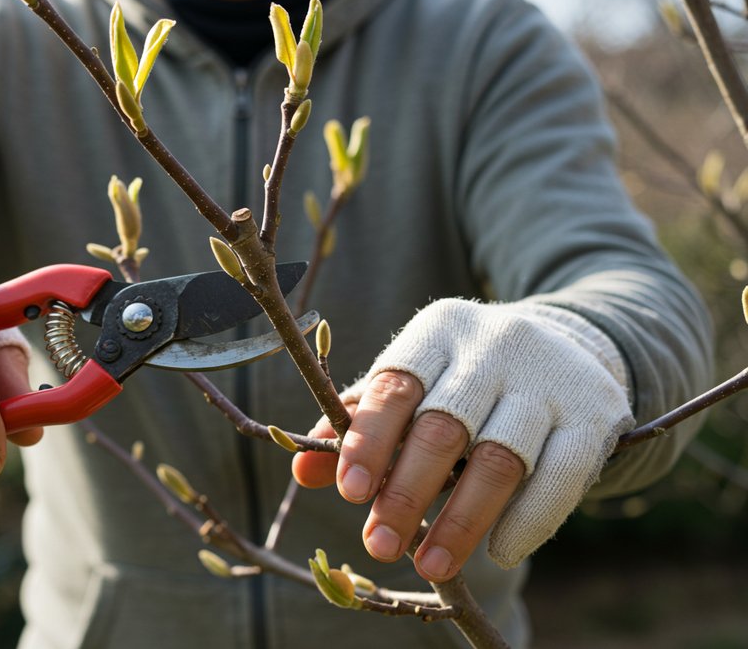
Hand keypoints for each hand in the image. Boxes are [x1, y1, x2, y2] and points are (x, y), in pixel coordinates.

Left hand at [292, 299, 632, 579]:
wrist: (571, 346)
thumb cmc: (465, 377)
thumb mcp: (412, 384)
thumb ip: (360, 424)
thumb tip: (302, 472)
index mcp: (437, 331)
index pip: (394, 386)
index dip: (368, 441)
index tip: (349, 494)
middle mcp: (494, 345)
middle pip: (442, 428)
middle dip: (406, 494)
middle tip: (380, 546)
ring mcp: (548, 377)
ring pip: (499, 459)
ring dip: (460, 521)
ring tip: (431, 567)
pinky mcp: (594, 411)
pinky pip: (560, 476)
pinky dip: (527, 521)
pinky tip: (499, 554)